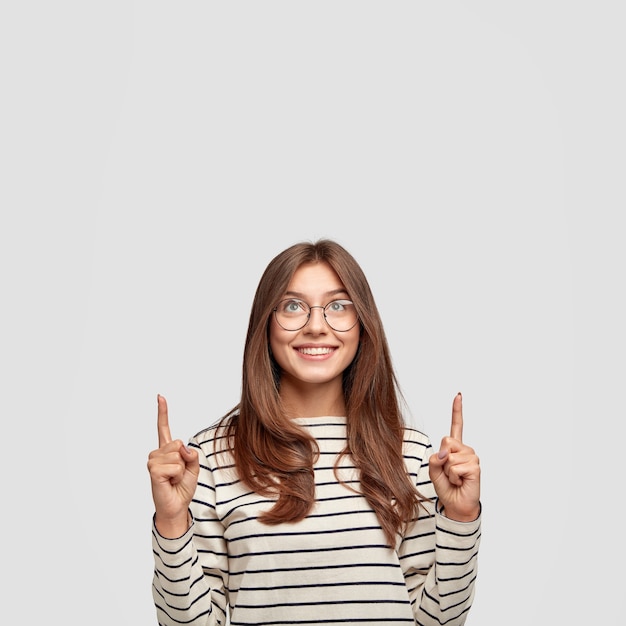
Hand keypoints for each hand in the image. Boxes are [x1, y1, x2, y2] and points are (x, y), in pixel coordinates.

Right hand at [147, 394, 199, 536]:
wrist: (177, 506)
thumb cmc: (183, 487)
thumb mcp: (193, 467)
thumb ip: (191, 454)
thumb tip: (182, 447)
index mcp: (167, 449)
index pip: (164, 427)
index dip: (163, 412)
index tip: (160, 397)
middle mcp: (158, 453)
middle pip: (179, 443)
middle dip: (185, 459)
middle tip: (179, 473)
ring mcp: (153, 461)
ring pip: (178, 455)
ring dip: (182, 470)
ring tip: (174, 479)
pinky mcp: (153, 470)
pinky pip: (175, 466)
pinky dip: (178, 475)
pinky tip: (170, 482)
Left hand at [428, 393, 480, 521]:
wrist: (456, 504)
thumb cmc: (447, 487)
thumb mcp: (434, 471)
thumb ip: (434, 459)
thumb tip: (444, 453)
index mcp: (454, 448)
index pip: (456, 425)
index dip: (457, 410)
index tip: (458, 395)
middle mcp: (465, 450)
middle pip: (446, 441)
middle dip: (441, 459)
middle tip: (448, 472)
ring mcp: (472, 457)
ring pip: (449, 457)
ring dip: (447, 471)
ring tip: (455, 479)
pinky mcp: (475, 466)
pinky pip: (455, 467)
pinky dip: (453, 477)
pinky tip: (461, 481)